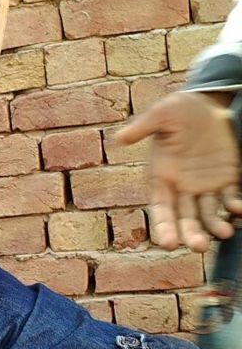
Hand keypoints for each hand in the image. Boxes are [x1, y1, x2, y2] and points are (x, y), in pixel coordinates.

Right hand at [117, 91, 241, 251]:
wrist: (207, 102)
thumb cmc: (179, 108)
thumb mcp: (161, 113)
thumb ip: (143, 127)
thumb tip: (120, 138)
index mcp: (162, 176)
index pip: (161, 208)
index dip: (163, 226)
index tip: (168, 244)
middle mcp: (182, 187)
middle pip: (185, 219)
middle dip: (191, 234)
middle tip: (198, 246)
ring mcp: (205, 186)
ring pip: (209, 215)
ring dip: (215, 227)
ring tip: (225, 233)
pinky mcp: (226, 179)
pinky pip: (231, 198)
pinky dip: (235, 206)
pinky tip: (239, 209)